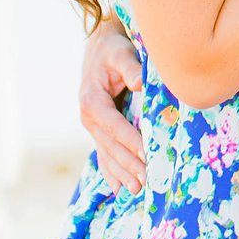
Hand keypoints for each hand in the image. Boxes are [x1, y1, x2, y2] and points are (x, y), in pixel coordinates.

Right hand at [78, 15, 145, 191]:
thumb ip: (130, 68)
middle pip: (112, 147)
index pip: (115, 127)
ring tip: (138, 190)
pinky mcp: (98, 130)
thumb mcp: (121, 54)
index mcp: (92, 102)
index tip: (147, 156)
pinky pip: (104, 154)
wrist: (100, 48)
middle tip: (149, 181)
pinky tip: (118, 188)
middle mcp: (89, 118)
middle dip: (130, 165)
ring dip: (122, 174)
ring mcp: (92, 127)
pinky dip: (111, 171)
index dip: (132, 143)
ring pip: (108, 155)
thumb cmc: (113, 50)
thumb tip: (141, 84)